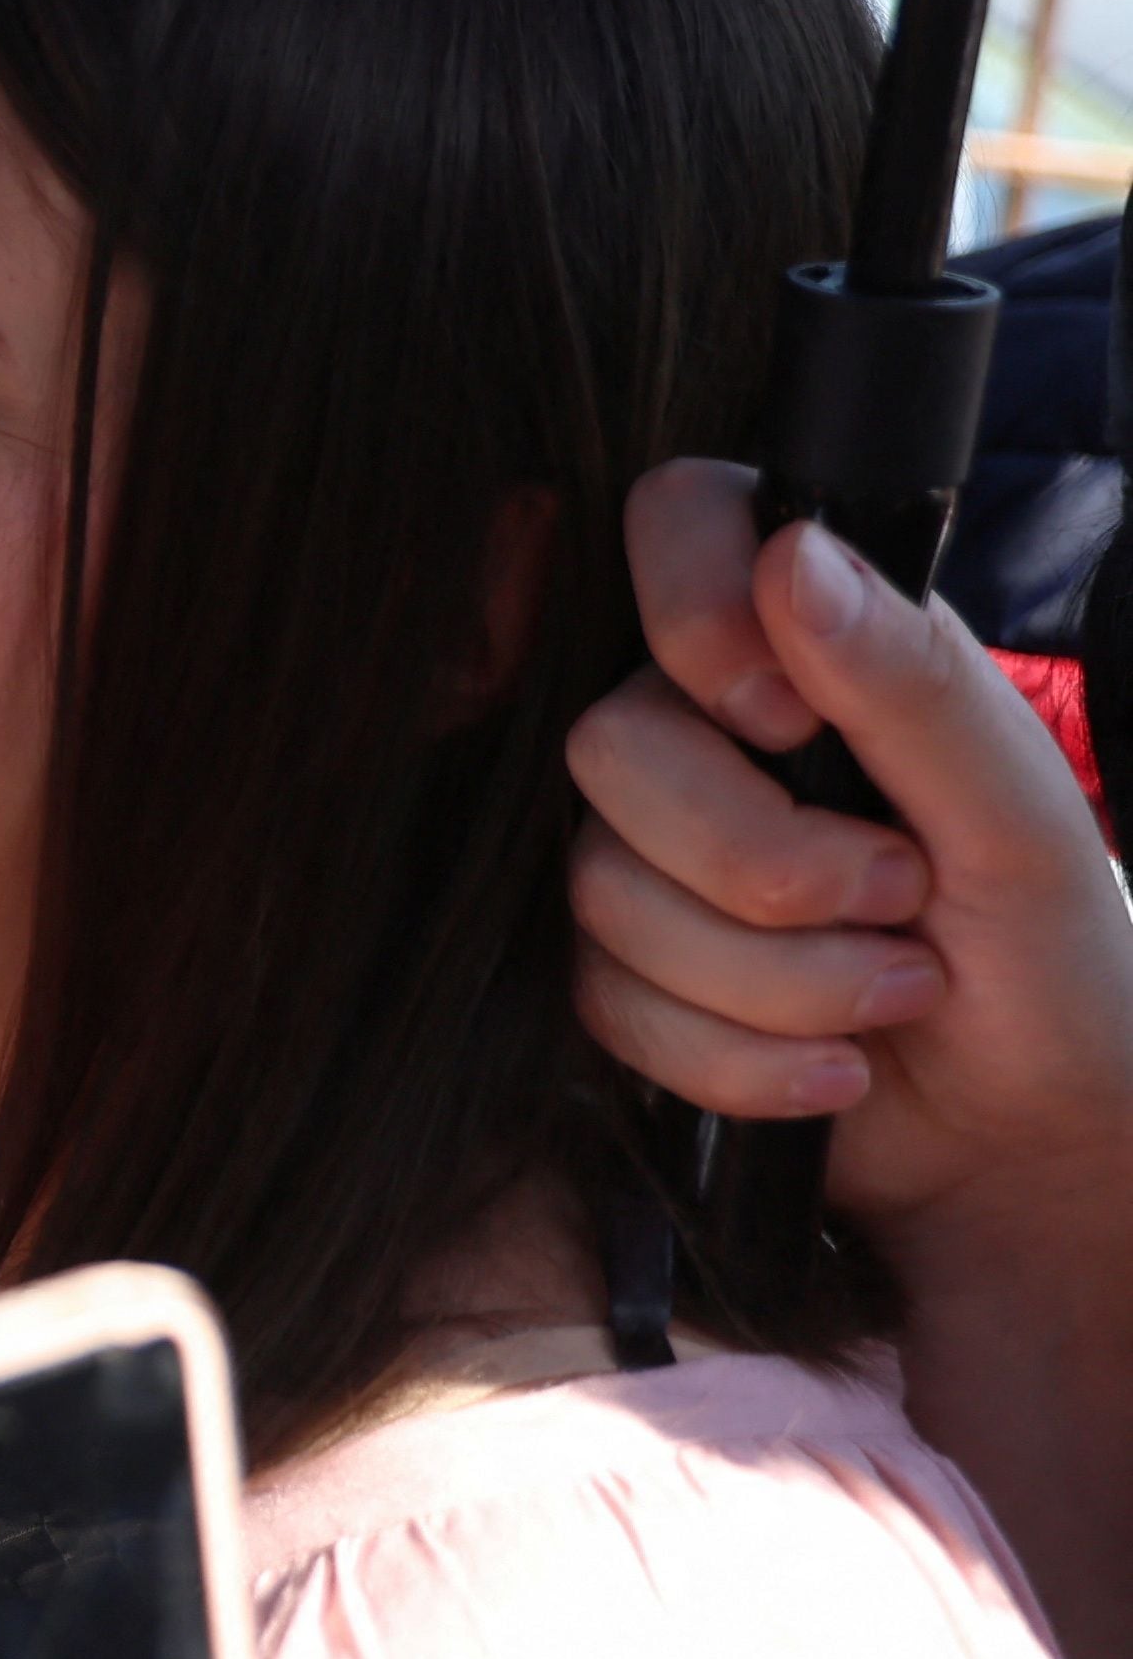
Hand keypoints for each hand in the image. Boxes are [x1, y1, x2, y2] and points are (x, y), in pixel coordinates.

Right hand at [570, 457, 1132, 1244]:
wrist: (1031, 1134)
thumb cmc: (1053, 955)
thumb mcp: (1015, 810)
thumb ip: (909, 679)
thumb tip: (789, 554)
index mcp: (814, 647)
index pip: (675, 524)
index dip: (690, 614)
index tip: (781, 719)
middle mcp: (711, 735)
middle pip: (611, 746)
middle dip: (760, 860)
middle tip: (897, 898)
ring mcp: (654, 857)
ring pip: (605, 891)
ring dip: (773, 977)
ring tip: (896, 994)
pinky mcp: (624, 977)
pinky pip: (608, 1003)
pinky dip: (737, 1056)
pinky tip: (832, 1070)